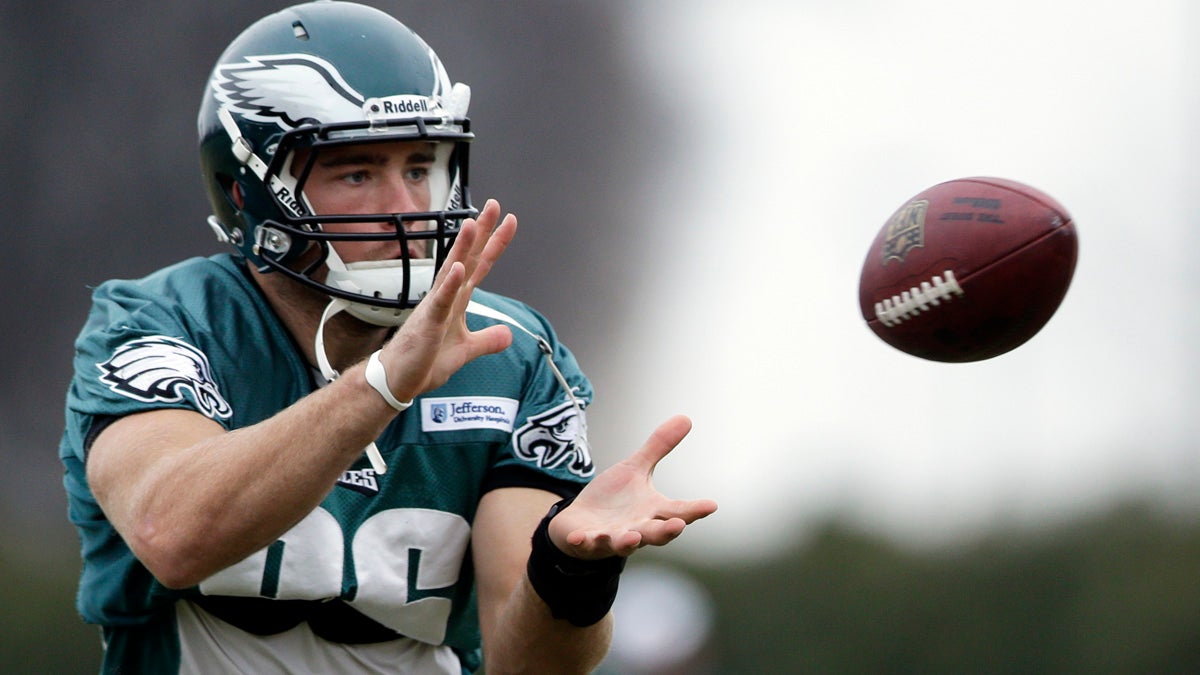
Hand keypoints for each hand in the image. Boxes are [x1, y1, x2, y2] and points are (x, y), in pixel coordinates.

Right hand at [378, 199, 515, 399]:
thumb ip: (487, 340)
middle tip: (493, 205)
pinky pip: (441, 302)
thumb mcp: (466, 350)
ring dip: (462, 248)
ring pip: (452, 271)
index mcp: (457, 300)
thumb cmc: (425, 361)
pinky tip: (458, 268)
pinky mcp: (428, 324)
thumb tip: (508, 334)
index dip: (495, 243)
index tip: (509, 220)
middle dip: (481, 232)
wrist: (399, 381)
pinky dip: (450, 285)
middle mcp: (447, 297)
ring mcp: (436, 308)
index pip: (480, 265)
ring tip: (473, 224)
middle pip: (467, 258)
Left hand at [548, 415, 717, 559]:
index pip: (678, 511)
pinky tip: (580, 537)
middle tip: (677, 526)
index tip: (711, 505)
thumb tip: (686, 418)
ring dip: (627, 542)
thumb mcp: (635, 469)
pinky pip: (586, 543)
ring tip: (633, 537)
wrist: (579, 521)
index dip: (694, 510)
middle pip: (655, 533)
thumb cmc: (613, 499)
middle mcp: (637, 528)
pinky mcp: (588, 541)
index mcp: (652, 511)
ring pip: (624, 543)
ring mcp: (612, 537)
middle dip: (666, 532)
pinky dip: (584, 541)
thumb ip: (658, 447)